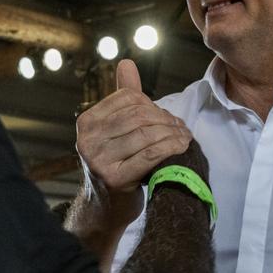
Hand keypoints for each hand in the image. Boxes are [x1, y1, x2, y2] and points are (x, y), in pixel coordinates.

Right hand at [76, 60, 192, 226]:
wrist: (106, 208)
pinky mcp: (114, 179)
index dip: (153, 104)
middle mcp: (87, 139)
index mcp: (87, 122)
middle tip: (182, 127)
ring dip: (172, 133)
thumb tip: (126, 63)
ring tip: (185, 137)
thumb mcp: (116, 130)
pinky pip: (150, 154)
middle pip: (138, 116)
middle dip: (166, 119)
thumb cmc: (116, 164)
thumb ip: (123, 97)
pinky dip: (171, 148)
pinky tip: (183, 147)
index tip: (168, 116)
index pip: (128, 99)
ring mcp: (98, 160)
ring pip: (146, 134)